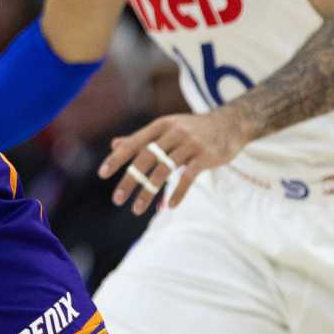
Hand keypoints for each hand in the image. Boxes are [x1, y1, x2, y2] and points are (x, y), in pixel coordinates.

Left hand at [98, 109, 250, 213]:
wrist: (230, 123)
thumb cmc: (192, 129)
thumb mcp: (166, 128)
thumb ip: (142, 139)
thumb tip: (114, 145)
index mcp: (160, 126)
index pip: (133, 143)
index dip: (117, 159)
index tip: (102, 174)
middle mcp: (173, 133)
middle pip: (145, 159)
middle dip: (130, 180)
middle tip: (117, 199)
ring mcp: (190, 145)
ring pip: (164, 171)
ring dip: (149, 192)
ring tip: (137, 210)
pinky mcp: (206, 157)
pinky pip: (189, 177)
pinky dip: (177, 193)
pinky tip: (168, 206)